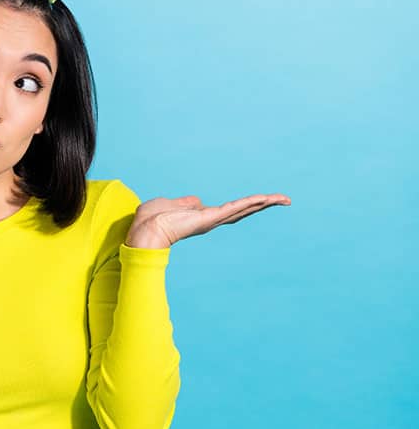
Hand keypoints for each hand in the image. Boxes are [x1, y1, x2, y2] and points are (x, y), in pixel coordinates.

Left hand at [126, 192, 291, 247]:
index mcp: (201, 217)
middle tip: (283, 200)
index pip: (228, 210)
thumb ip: (185, 203)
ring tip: (284, 199)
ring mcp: (212, 220)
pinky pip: (236, 207)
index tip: (260, 201)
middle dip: (262, 205)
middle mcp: (210, 221)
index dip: (244, 205)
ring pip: (244, 209)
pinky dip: (252, 202)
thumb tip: (196, 202)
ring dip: (264, 203)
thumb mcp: (170, 204)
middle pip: (242, 210)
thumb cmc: (151, 219)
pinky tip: (267, 198)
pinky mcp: (211, 217)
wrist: (145, 230)